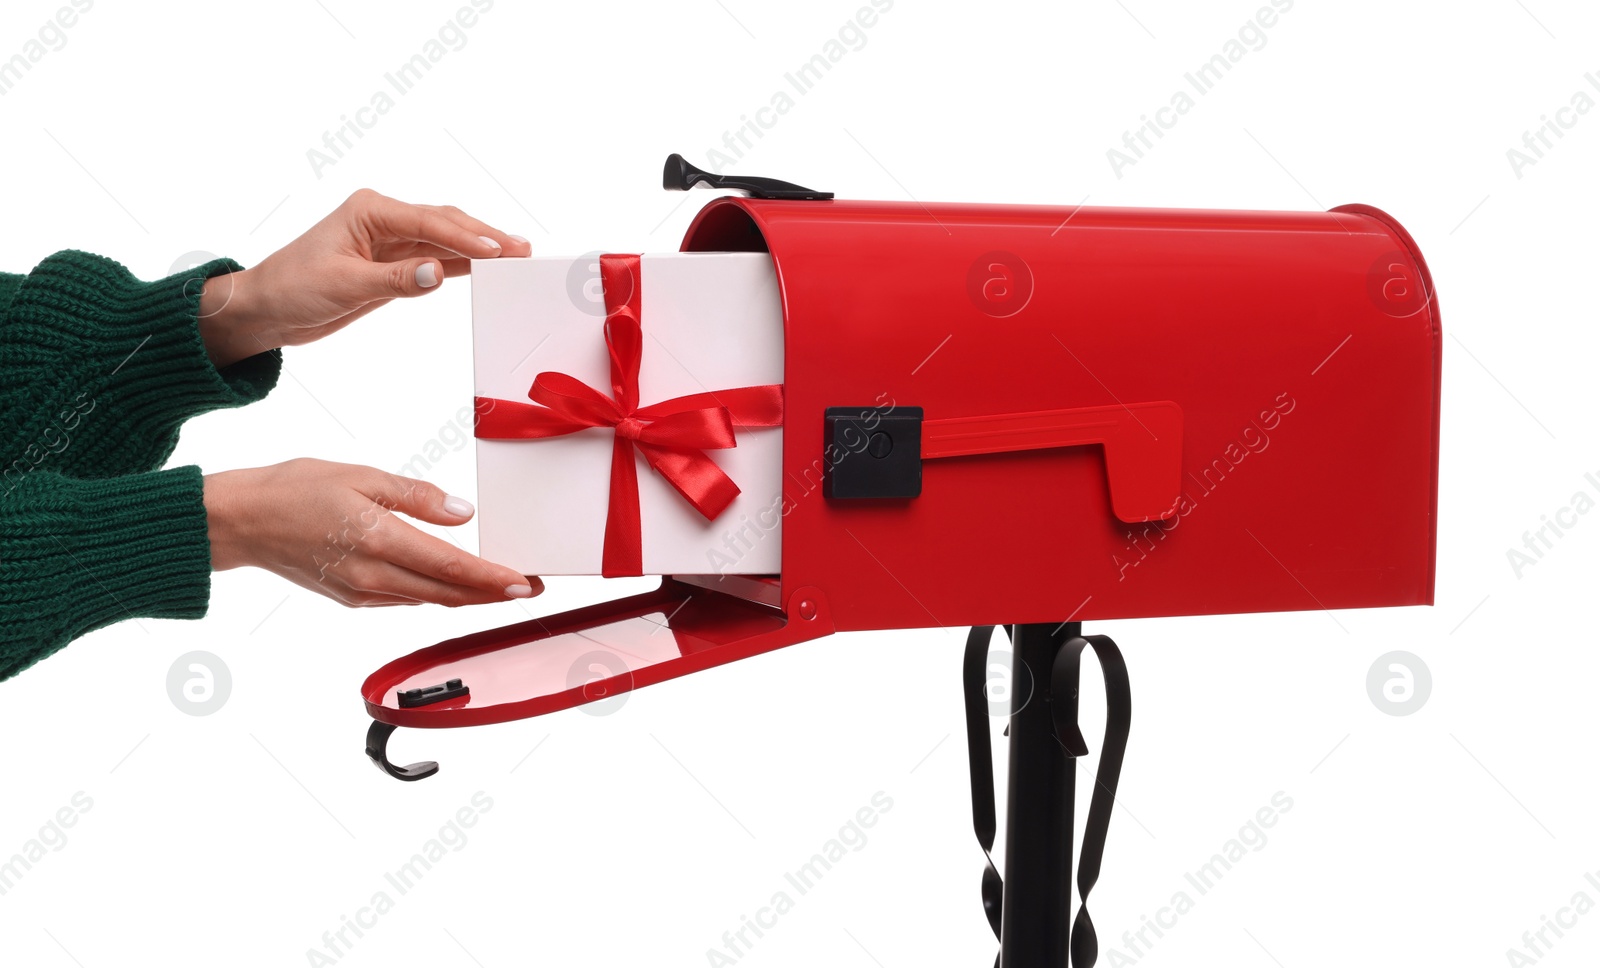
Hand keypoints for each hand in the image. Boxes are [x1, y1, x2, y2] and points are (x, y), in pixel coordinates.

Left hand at [197, 189, 532, 366]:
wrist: (266, 309)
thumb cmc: (292, 288)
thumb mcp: (343, 285)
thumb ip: (395, 280)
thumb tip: (438, 273)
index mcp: (370, 211)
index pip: (429, 222)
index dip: (467, 239)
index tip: (499, 251)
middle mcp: (384, 220)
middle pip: (446, 224)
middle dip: (485, 237)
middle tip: (522, 250)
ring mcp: (391, 242)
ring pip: (446, 241)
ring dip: (480, 250)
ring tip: (517, 256)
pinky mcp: (394, 265)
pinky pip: (436, 260)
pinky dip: (463, 265)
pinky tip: (488, 268)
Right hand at [203, 458, 541, 607]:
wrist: (241, 522)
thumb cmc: (295, 490)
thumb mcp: (361, 476)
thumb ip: (417, 497)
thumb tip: (462, 513)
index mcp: (378, 541)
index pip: (450, 567)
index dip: (492, 579)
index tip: (525, 582)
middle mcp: (372, 576)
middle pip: (448, 593)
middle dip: (493, 593)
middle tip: (529, 587)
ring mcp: (362, 593)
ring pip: (429, 600)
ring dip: (467, 596)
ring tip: (501, 586)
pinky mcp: (353, 599)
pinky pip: (406, 600)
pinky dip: (435, 594)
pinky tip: (453, 584)